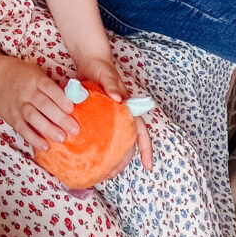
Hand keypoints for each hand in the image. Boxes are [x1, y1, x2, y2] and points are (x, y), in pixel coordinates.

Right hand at [0, 54, 76, 150]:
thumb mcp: (34, 72)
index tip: (72, 109)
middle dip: (60, 118)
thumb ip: (50, 86)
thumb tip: (73, 99)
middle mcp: (26, 92)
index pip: (49, 88)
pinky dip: (33, 138)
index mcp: (34, 78)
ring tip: (62, 138)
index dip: (60, 99)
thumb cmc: (18, 73)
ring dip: (48, 129)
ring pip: (33, 118)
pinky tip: (45, 146)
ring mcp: (18, 105)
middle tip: (74, 129)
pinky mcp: (11, 117)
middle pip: (44, 105)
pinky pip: (22, 129)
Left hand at [72, 51, 153, 171]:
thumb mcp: (107, 75)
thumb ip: (112, 85)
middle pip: (127, 142)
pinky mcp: (99, 118)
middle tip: (111, 174)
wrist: (89, 62)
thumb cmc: (101, 68)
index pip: (141, 131)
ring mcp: (111, 119)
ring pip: (115, 142)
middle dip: (122, 160)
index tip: (148, 166)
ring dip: (111, 157)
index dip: (146, 149)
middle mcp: (122, 116)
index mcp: (128, 109)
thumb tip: (118, 97)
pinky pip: (101, 136)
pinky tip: (88, 156)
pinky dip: (98, 147)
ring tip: (100, 171)